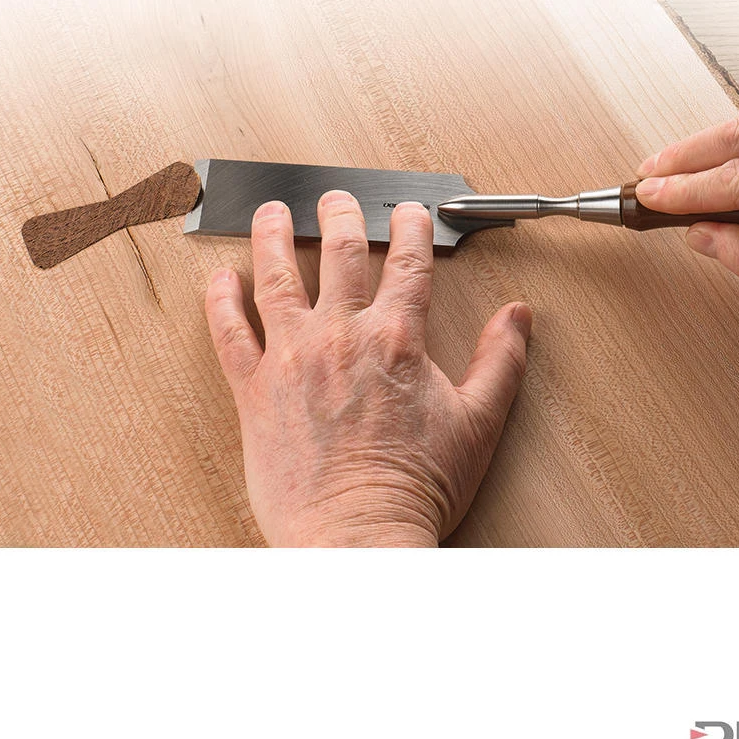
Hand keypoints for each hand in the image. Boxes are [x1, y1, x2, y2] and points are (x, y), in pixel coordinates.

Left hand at [204, 191, 531, 545]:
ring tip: (269, 212)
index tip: (406, 211)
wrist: (356, 540)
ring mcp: (291, 359)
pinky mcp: (252, 390)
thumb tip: (518, 316)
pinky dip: (220, 300)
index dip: (409, 227)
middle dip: (339, 216)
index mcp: (396, 339)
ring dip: (271, 236)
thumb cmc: (415, 486)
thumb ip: (501, 362)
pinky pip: (228, 332)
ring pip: (275, 278)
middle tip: (334, 198)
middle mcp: (340, 337)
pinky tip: (221, 278)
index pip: (406, 262)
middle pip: (339, 255)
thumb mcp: (478, 423)